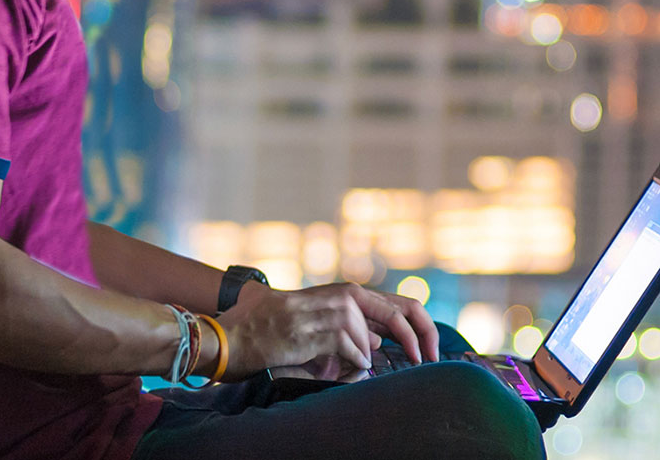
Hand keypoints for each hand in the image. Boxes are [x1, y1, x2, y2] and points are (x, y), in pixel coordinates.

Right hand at [215, 283, 436, 378]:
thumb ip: (343, 325)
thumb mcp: (306, 320)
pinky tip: (332, 366)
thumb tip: (375, 340)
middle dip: (420, 339)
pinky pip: (354, 353)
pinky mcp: (320, 332)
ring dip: (364, 357)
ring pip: (371, 338)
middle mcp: (340, 297)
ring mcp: (330, 313)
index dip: (421, 327)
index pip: (399, 304)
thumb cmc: (263, 331)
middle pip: (401, 315)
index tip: (428, 351)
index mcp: (340, 293)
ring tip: (344, 363)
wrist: (231, 336)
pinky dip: (350, 364)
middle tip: (428, 360)